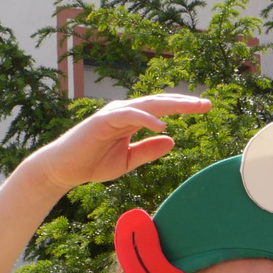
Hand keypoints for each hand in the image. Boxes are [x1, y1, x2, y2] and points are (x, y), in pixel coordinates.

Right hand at [21, 94, 210, 193]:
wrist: (64, 170)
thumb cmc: (93, 164)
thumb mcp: (128, 161)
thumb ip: (148, 150)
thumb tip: (171, 139)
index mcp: (131, 120)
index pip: (162, 109)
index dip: (183, 107)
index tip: (205, 107)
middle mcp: (124, 112)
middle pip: (159, 102)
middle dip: (184, 102)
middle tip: (207, 103)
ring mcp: (113, 114)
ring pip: (147, 104)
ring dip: (171, 105)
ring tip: (192, 107)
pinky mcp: (102, 121)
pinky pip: (128, 115)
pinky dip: (146, 118)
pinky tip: (162, 125)